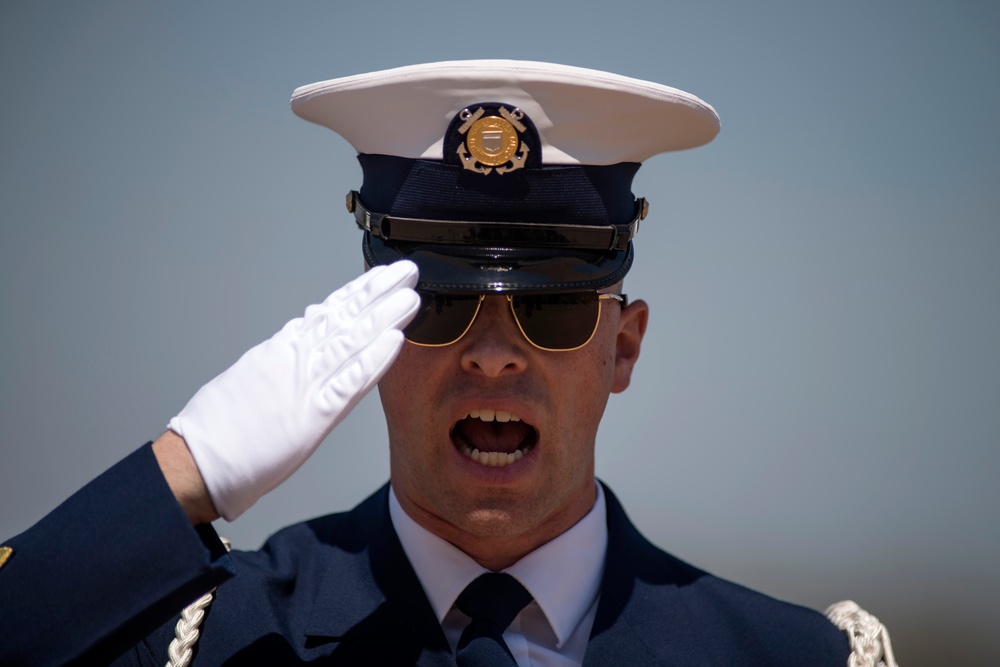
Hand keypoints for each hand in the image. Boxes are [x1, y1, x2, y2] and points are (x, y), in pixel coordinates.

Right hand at [168, 261, 419, 519]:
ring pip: (351, 342)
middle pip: (343, 318)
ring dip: (384, 317)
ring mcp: (304, 385)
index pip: (325, 314)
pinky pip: (349, 383)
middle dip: (377, 293)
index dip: (355, 293)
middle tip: (406, 272)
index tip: (377, 277)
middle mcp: (294, 359)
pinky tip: (394, 340)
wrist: (197, 461)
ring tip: (410, 296)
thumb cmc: (217, 429)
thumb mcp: (248, 380)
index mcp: (279, 352)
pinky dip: (374, 360)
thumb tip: (293, 343)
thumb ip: (276, 361)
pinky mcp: (312, 415)